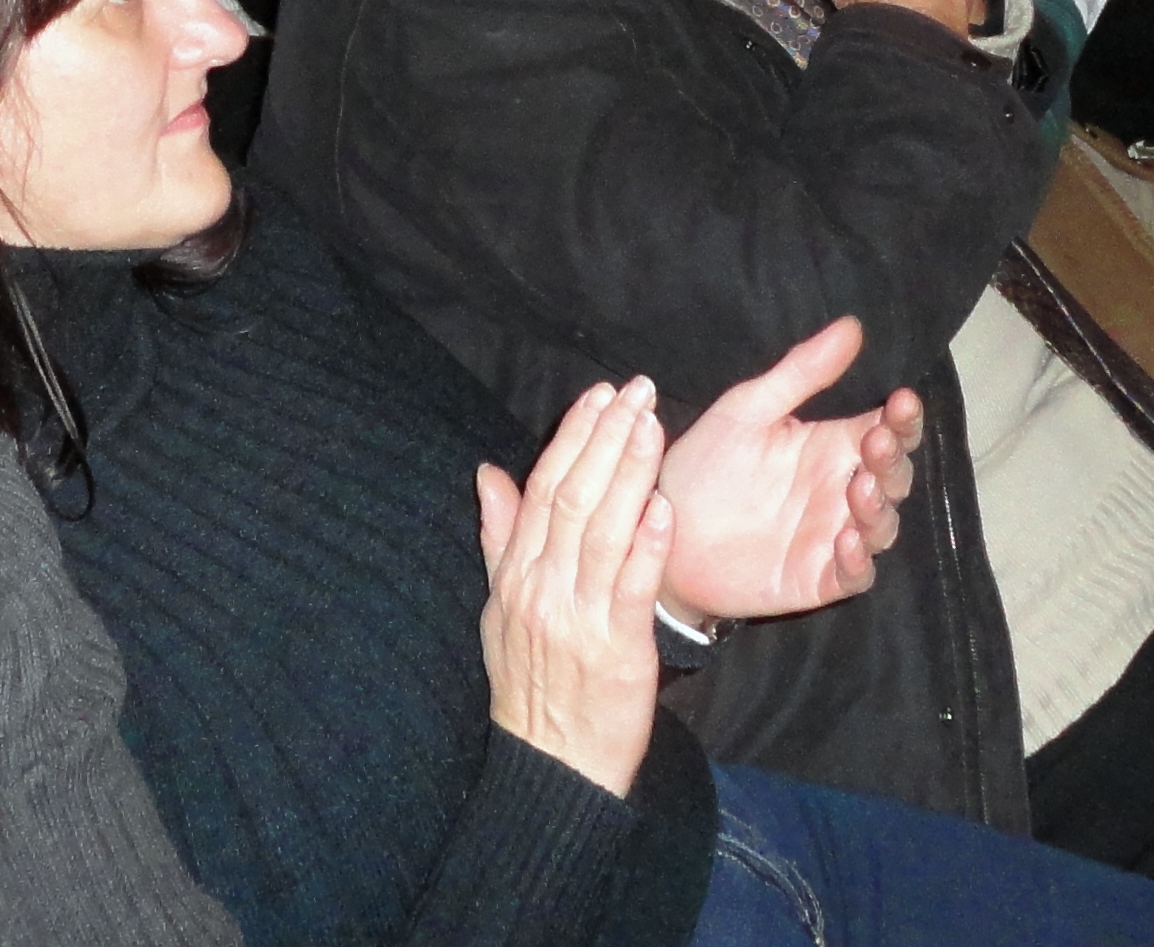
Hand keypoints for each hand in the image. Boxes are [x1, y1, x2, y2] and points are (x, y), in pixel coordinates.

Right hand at [476, 377, 671, 799]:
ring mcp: (575, 618)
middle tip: (638, 390)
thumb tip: (488, 472)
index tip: (600, 394)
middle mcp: (540, 589)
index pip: (542, 490)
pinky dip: (647, 545)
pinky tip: (665, 506)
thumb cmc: (534, 682)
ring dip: (629, 474)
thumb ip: (500, 537)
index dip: (573, 437)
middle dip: (606, 438)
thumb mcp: (502, 608)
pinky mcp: (614, 648)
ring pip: (602, 532)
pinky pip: (630, 588)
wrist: (551, 764)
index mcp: (516, 576)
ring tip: (653, 426)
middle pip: (572, 498)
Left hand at [656, 318, 924, 623]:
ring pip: (882, 526)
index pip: (887, 430)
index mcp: (832, 447)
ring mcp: (831, 536)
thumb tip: (851, 326)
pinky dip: (859, 560)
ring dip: (880, 507)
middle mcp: (840, 491)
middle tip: (875, 441)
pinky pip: (853, 574)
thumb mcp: (746, 410)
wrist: (657, 528)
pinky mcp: (816, 578)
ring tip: (860, 488)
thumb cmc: (703, 465)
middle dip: (893, 459)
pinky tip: (846, 540)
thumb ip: (800, 373)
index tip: (902, 400)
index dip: (903, 418)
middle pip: (893, 476)